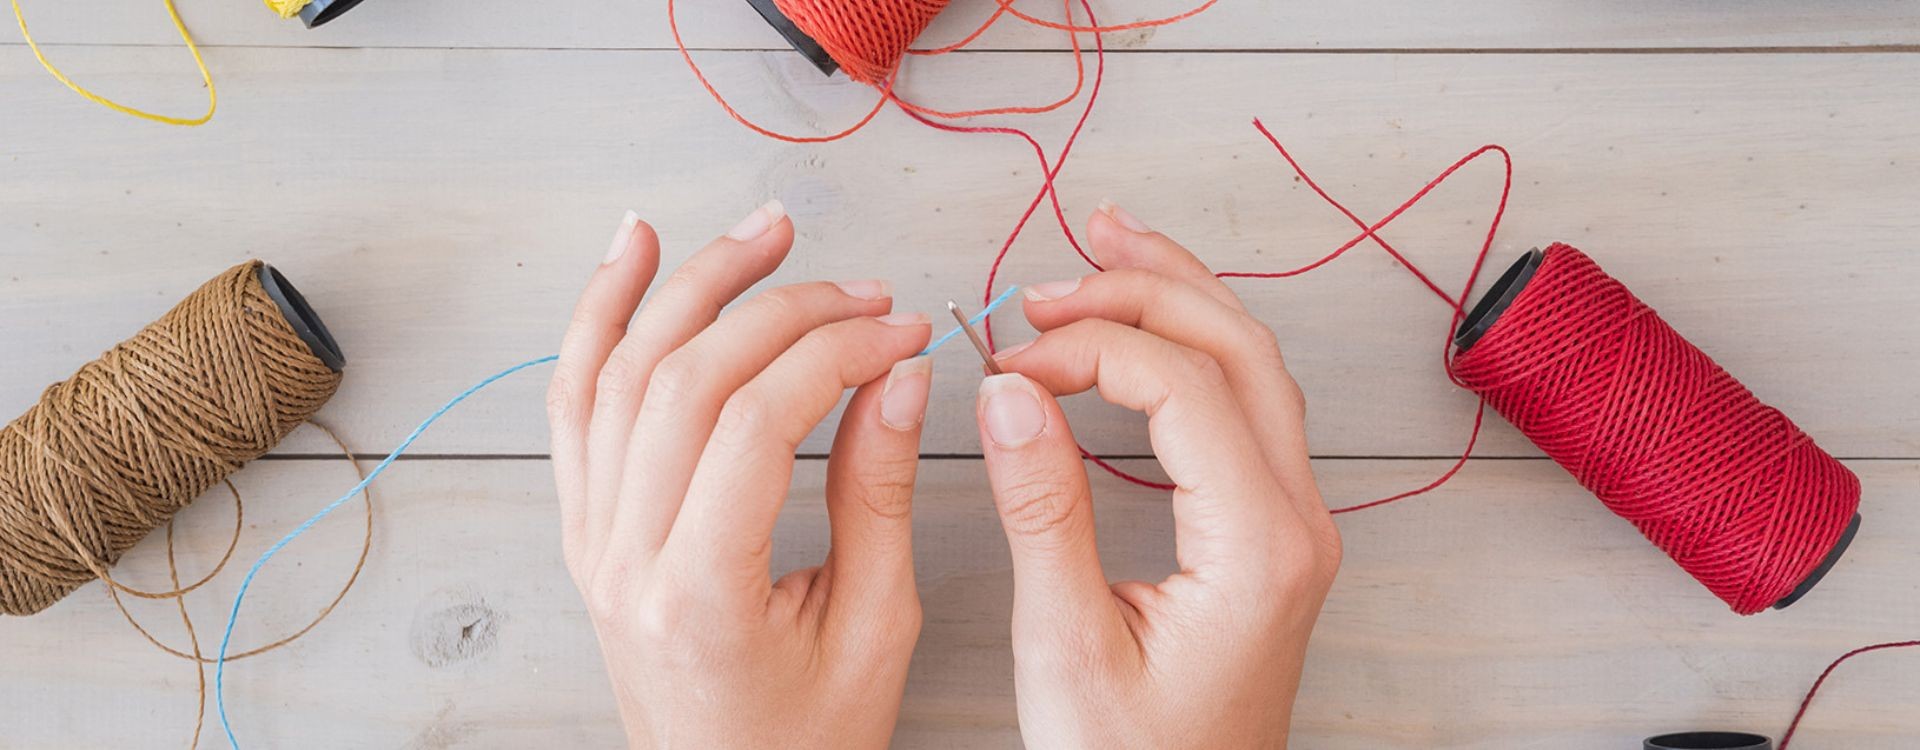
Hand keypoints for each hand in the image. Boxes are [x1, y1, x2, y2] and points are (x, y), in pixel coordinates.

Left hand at [547, 202, 934, 748]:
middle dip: (781, 310)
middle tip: (860, 288)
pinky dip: (597, 318)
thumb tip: (898, 377)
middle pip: (686, 381)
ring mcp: (591, 542)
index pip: (758, 424)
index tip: (902, 330)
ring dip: (690, 286)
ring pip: (618, 373)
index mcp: (701, 595)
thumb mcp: (872, 629)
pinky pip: (573, 403)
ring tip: (762, 233)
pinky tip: (632, 256)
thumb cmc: (802, 741)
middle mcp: (624, 560)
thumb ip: (877, 496)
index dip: (836, 354)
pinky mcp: (585, 530)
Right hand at [978, 202, 1340, 748]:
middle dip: (1144, 289)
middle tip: (1053, 277)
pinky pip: (1247, 405)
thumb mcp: (1066, 645)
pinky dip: (1191, 347)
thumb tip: (1009, 392)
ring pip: (1254, 364)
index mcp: (1258, 548)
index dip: (1092, 348)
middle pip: (1239, 349)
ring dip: (1178, 295)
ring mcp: (1293, 523)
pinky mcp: (1270, 531)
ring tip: (1103, 244)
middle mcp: (1296, 523)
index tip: (1012, 359)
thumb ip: (1043, 510)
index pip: (1184, 386)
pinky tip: (1141, 326)